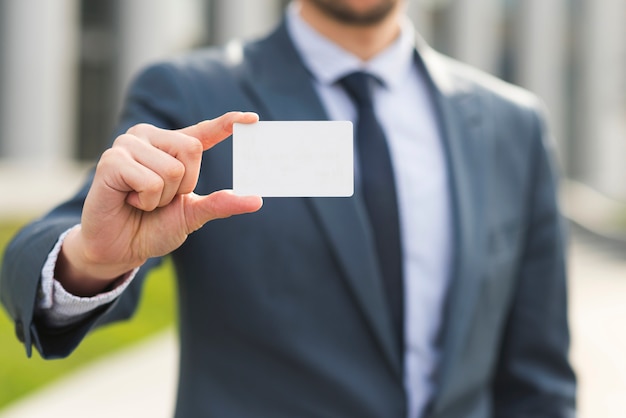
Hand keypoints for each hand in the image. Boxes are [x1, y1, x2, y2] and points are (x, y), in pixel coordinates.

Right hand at [57, 112, 261, 294]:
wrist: (119, 249)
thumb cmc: (152, 227)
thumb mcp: (193, 214)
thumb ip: (221, 204)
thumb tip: (257, 200)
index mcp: (170, 147)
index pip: (203, 132)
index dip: (226, 123)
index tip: (252, 118)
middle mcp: (149, 137)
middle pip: (191, 150)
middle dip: (183, 185)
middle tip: (158, 198)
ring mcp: (128, 145)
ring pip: (171, 169)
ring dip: (160, 197)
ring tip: (140, 200)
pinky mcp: (111, 160)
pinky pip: (150, 181)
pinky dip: (145, 200)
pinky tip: (128, 200)